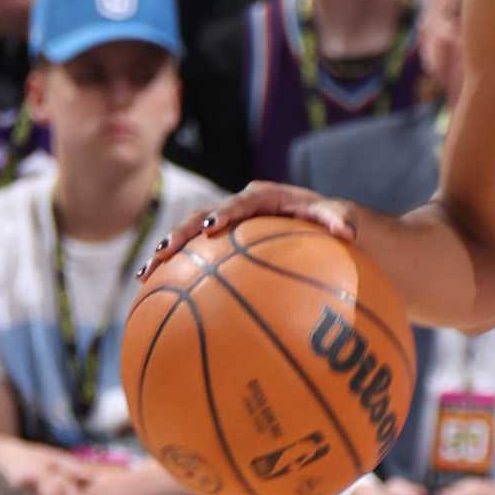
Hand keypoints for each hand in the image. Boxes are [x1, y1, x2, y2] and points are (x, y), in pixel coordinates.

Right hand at [142, 182, 355, 277]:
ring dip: (169, 253)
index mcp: (266, 197)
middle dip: (183, 233)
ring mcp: (230, 226)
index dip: (226, 213)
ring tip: (146, 275)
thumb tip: (348, 231)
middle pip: (204, 216)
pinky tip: (157, 297)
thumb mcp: (340, 218)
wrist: (326, 229)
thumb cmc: (334, 223)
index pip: (242, 201)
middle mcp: (241, 207)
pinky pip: (198, 258)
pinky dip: (178, 274)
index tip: (213, 228)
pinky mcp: (225, 245)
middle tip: (165, 252)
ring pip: (192, 237)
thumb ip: (339, 220)